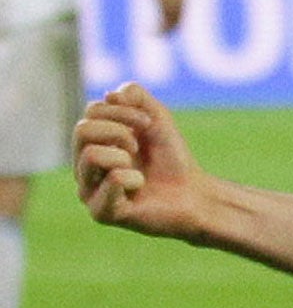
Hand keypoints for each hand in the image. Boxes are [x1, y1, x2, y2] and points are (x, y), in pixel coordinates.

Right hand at [73, 83, 209, 239]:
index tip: (149, 122)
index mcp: (91, 142)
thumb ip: (134, 96)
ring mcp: (88, 190)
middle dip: (120, 132)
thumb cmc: (171, 158)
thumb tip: (109, 95)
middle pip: (82, 131)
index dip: (124, 111)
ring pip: (90, 155)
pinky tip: (140, 187)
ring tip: (138, 169)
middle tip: (139, 147)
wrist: (194, 193)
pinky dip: (134, 178)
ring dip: (125, 156)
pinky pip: (112, 180)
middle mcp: (82, 166)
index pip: (91, 112)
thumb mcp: (156, 118)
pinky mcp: (101, 212)